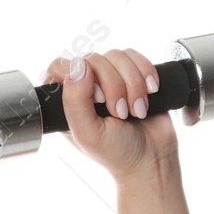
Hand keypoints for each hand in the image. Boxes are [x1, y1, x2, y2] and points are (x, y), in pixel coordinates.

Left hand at [42, 48, 177, 180]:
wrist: (153, 157)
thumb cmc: (117, 152)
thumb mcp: (88, 133)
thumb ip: (75, 101)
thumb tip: (77, 65)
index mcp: (66, 103)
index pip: (60, 66)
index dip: (79, 76)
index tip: (96, 99)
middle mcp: (86, 87)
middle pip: (94, 59)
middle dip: (113, 86)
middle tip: (120, 113)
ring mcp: (110, 79)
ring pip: (117, 56)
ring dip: (133, 83)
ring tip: (135, 110)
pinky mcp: (133, 74)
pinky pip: (136, 57)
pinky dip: (146, 73)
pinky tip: (150, 93)